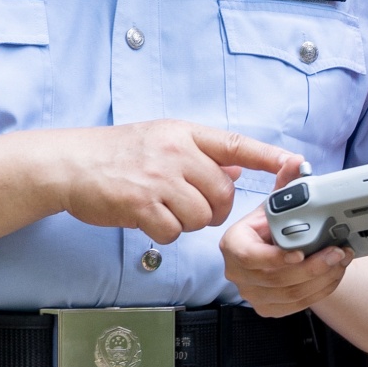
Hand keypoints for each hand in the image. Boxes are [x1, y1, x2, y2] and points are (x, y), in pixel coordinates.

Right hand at [52, 120, 295, 243]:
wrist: (70, 163)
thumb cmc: (116, 153)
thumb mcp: (162, 139)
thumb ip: (200, 154)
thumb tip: (238, 168)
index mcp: (184, 133)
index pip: (236, 144)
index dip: (269, 157)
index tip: (297, 163)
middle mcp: (175, 152)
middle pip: (224, 193)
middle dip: (214, 208)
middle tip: (190, 205)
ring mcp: (158, 178)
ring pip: (202, 216)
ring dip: (188, 222)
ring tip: (163, 210)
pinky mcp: (141, 204)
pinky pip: (174, 232)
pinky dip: (165, 233)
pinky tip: (147, 219)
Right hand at [219, 158, 353, 317]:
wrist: (269, 252)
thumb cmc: (267, 228)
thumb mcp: (273, 203)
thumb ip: (285, 183)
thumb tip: (296, 162)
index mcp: (234, 244)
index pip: (250, 256)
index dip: (276, 258)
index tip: (301, 252)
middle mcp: (238, 273)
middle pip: (277, 278)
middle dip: (313, 266)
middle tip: (336, 251)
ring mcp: (252, 293)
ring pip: (292, 294)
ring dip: (322, 278)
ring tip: (340, 260)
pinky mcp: (268, 308)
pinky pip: (297, 305)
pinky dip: (320, 291)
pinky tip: (333, 275)